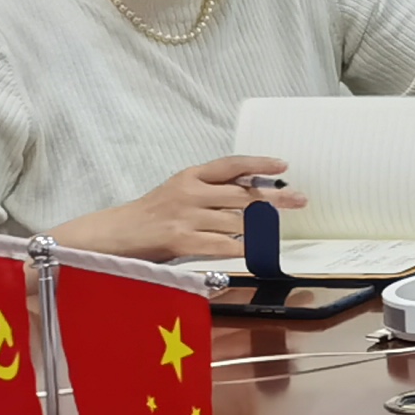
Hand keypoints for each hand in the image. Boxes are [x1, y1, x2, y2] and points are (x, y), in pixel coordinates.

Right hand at [59, 155, 303, 262]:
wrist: (115, 234)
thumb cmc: (153, 214)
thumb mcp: (181, 191)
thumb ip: (212, 191)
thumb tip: (254, 194)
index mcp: (191, 176)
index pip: (231, 164)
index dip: (259, 163)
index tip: (283, 165)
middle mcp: (190, 192)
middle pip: (242, 194)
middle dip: (274, 199)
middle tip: (299, 200)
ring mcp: (185, 216)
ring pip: (236, 221)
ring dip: (259, 228)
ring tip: (274, 231)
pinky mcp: (180, 240)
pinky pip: (221, 244)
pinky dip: (241, 248)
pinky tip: (254, 251)